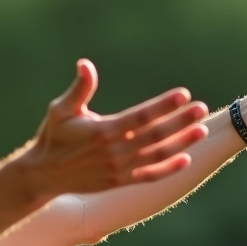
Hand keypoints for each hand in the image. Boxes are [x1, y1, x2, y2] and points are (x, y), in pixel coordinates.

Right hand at [23, 59, 209, 195]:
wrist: (44, 175)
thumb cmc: (53, 137)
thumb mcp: (61, 110)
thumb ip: (79, 89)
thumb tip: (85, 64)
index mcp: (103, 131)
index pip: (140, 116)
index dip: (163, 105)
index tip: (183, 95)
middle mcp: (114, 151)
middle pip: (155, 135)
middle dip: (180, 122)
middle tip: (201, 109)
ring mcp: (119, 169)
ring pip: (157, 155)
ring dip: (181, 143)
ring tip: (201, 131)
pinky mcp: (119, 182)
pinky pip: (149, 176)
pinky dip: (168, 169)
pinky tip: (185, 158)